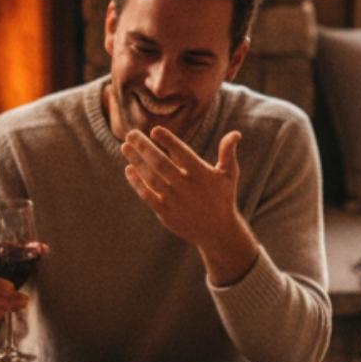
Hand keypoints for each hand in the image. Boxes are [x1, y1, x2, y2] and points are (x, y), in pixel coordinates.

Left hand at [120, 128, 257, 283]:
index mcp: (202, 174)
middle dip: (144, 147)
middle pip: (160, 163)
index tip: (155, 130)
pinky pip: (147, 195)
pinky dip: (137, 182)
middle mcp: (186, 187)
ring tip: (125, 147)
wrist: (217, 231)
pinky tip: (129, 169)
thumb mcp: (229, 175)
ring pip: (150, 178)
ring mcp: (174, 201)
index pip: (182, 153)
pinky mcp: (165, 213)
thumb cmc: (222, 197)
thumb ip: (228, 153)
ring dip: (136, 161)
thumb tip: (235, 133)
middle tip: (130, 133)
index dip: (168, 141)